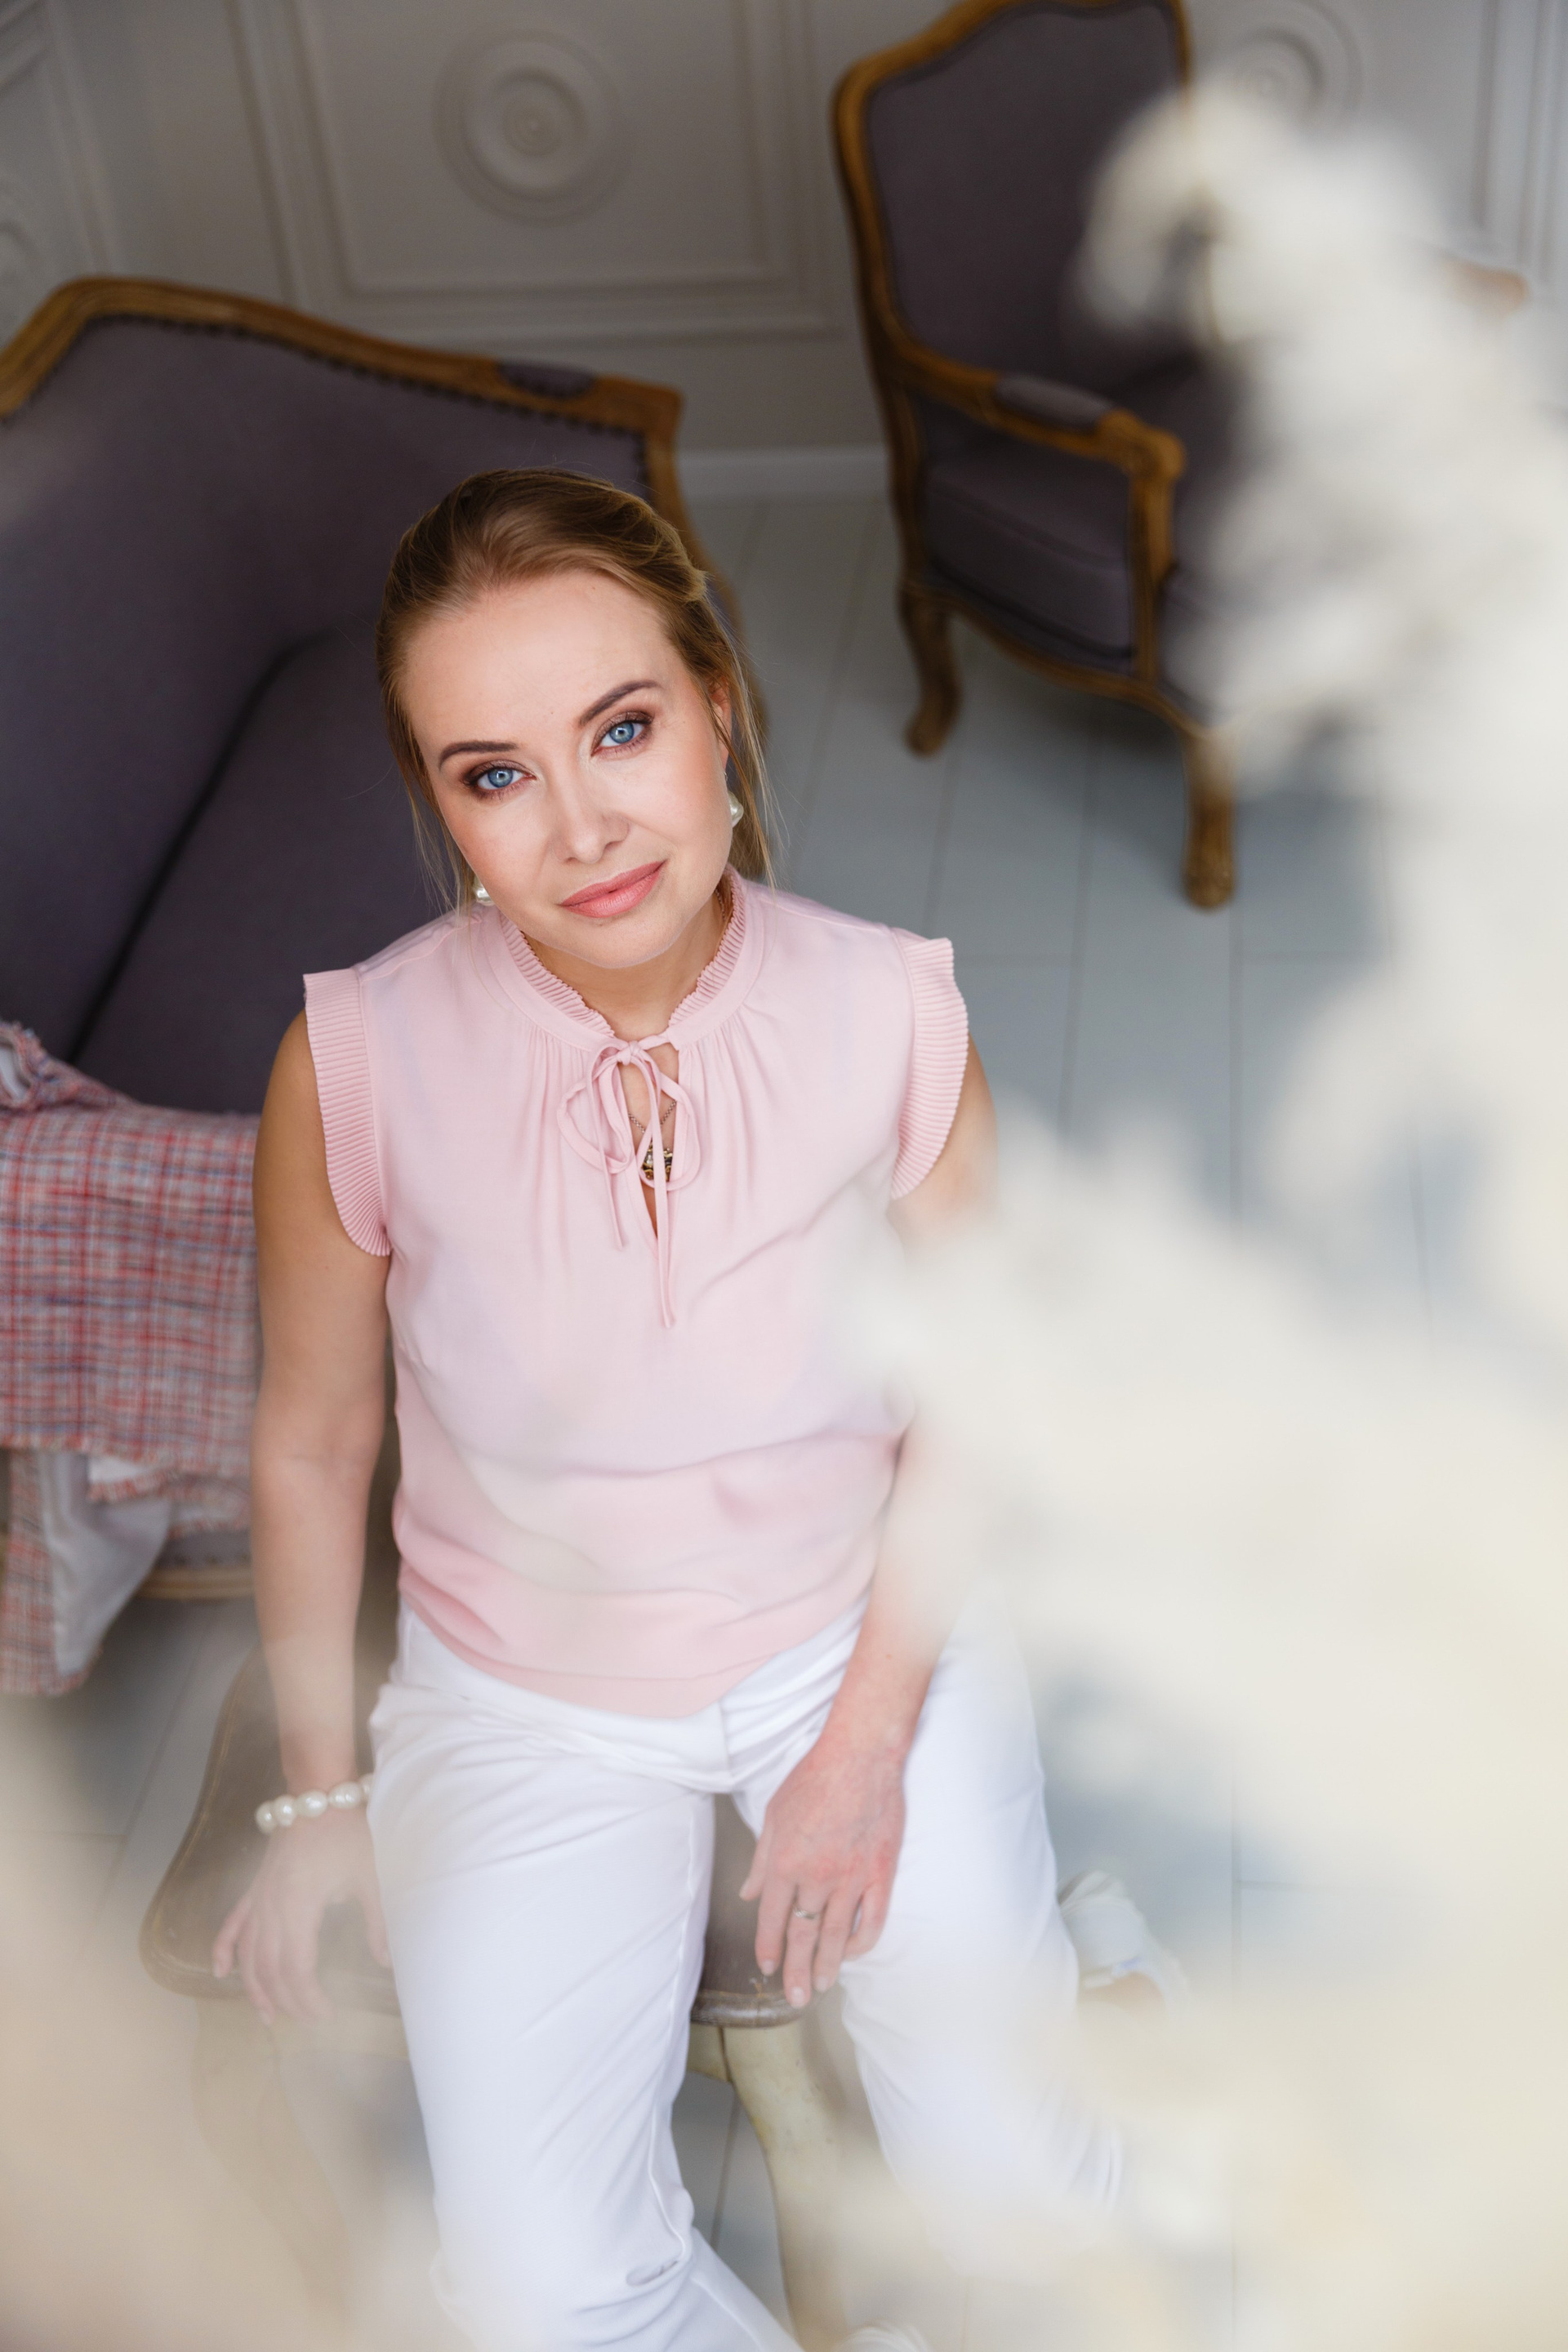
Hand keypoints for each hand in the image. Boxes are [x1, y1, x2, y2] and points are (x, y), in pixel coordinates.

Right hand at [212, 1809, 387, 2025]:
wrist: (319, 1793)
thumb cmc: (348, 1832)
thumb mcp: (369, 1877)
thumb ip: (377, 1923)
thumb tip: (387, 1963)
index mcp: (298, 1908)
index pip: (296, 1969)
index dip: (307, 1998)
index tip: (326, 2015)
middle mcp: (270, 1908)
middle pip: (270, 1968)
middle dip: (287, 2000)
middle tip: (308, 2020)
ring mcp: (258, 1898)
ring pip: (248, 1954)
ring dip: (255, 1988)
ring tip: (269, 2016)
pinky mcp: (254, 1888)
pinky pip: (232, 1924)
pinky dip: (224, 1950)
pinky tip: (221, 1972)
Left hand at [740, 1731, 906, 2006]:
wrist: (861, 1756)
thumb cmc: (814, 1779)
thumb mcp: (774, 1814)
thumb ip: (762, 1860)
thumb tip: (748, 1893)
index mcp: (785, 1862)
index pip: (772, 1918)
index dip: (769, 1946)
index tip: (769, 1966)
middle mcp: (816, 1877)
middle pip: (803, 1937)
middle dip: (796, 1972)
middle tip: (795, 1998)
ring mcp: (851, 1879)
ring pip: (836, 1937)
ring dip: (827, 1966)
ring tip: (820, 1986)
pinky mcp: (880, 1874)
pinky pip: (872, 1920)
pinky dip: (861, 1943)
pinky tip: (852, 1953)